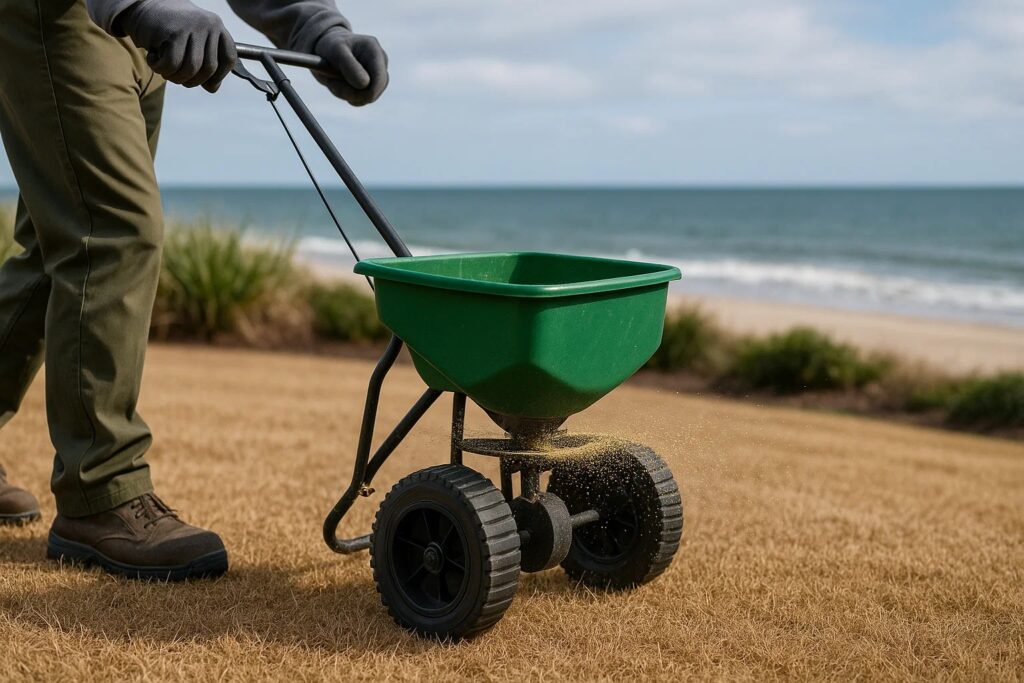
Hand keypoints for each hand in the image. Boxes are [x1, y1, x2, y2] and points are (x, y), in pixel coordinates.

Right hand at [118, 0, 236, 92]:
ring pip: (190, 69)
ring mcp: (192, 26)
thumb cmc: (170, 30)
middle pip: (209, 68)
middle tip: (177, 77)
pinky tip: (154, 59)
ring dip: (175, 77)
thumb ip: (206, 63)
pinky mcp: (174, 31)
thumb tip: (212, 88)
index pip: (228, 59)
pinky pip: (172, 64)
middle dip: (192, 80)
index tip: (206, 84)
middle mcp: (209, 25)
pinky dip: (161, 68)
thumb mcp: (194, 43)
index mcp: (217, 28)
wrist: (143, 5)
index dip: (219, 77)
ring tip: (165, 70)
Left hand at [312, 28, 388, 105]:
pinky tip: (339, 85)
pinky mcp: (372, 85)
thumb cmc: (331, 46)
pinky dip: (347, 96)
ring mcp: (378, 75)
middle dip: (351, 93)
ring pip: (367, 98)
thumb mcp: (335, 51)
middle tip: (331, 84)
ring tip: (333, 81)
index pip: (379, 80)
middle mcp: (381, 63)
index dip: (364, 92)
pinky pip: (361, 100)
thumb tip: (365, 84)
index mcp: (374, 50)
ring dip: (347, 94)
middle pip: (374, 92)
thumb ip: (349, 66)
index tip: (339, 88)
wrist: (326, 48)